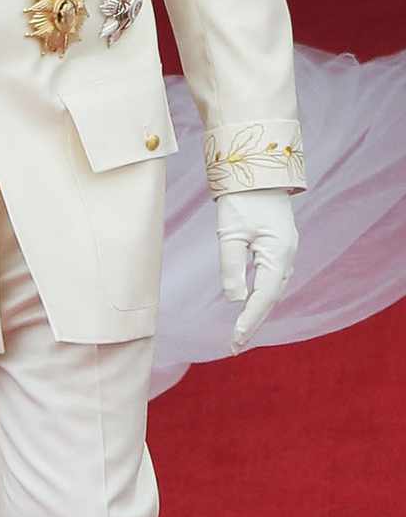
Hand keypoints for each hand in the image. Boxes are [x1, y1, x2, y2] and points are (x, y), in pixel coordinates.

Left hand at [216, 191, 297, 351]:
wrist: (258, 170)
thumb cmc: (242, 200)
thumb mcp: (230, 234)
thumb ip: (231, 268)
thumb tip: (235, 300)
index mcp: (278, 255)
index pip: (263, 298)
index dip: (249, 321)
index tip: (235, 341)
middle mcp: (286, 256)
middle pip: (270, 298)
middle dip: (253, 322)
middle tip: (235, 346)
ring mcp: (285, 250)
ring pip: (273, 289)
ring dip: (258, 310)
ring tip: (240, 332)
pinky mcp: (279, 245)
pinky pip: (272, 278)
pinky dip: (261, 295)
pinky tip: (251, 304)